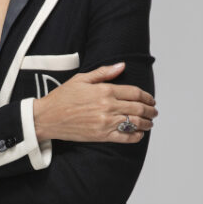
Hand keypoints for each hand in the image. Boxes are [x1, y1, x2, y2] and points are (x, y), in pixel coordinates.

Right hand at [33, 62, 157, 142]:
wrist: (48, 117)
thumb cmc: (63, 96)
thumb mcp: (81, 79)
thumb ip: (104, 72)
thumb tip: (122, 65)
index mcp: (104, 90)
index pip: (133, 92)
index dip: (146, 96)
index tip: (151, 99)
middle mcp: (107, 106)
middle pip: (137, 108)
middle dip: (150, 110)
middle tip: (154, 111)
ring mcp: (105, 122)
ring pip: (134, 123)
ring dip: (146, 123)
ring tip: (149, 123)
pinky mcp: (101, 135)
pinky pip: (124, 137)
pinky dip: (135, 136)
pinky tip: (139, 134)